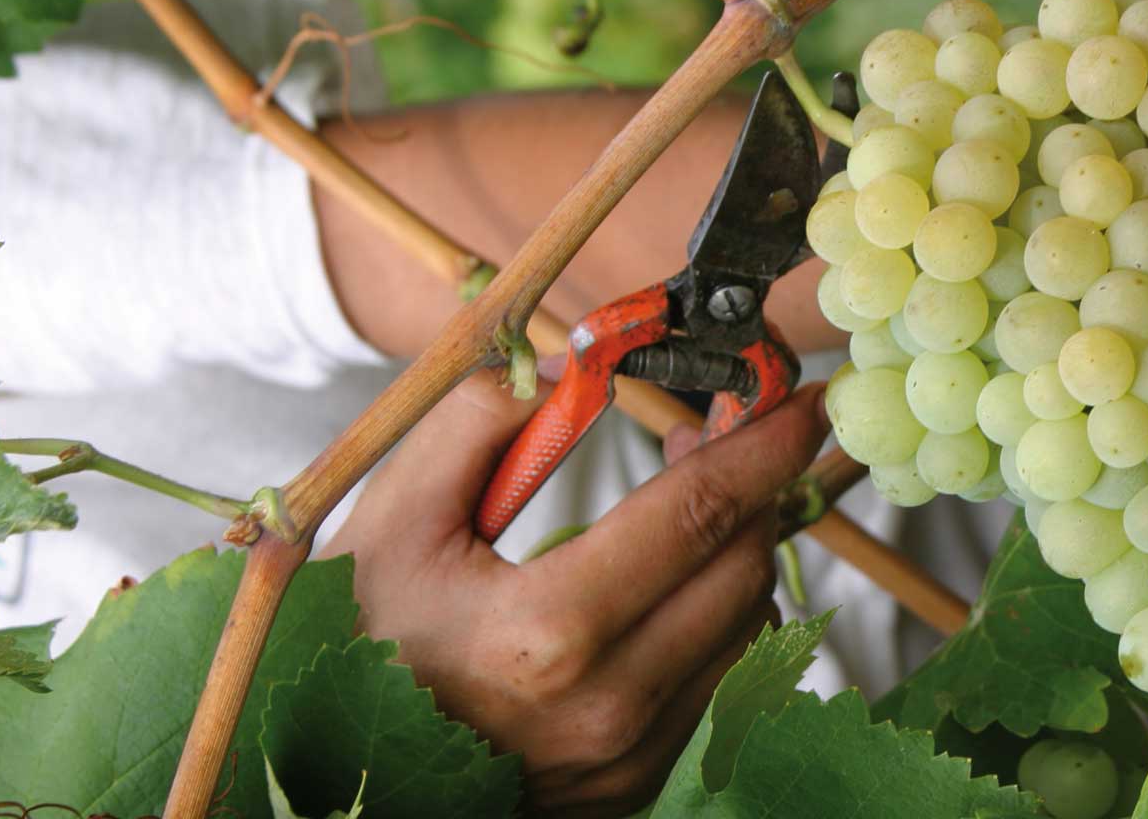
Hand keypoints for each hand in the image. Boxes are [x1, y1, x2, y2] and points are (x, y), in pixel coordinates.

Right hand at [321, 375, 830, 815]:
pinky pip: (724, 679)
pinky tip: (665, 586)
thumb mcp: (393, 518)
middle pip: (741, 567)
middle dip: (750, 487)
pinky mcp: (640, 780)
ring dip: (735, 552)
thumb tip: (570, 369)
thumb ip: (478, 424)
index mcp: (549, 632)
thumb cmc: (368, 636)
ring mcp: (631, 754)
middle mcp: (608, 704)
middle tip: (712, 435)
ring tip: (679, 510)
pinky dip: (718, 617)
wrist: (341, 766)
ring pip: (747, 624)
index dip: (764, 446)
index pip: (696, 515)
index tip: (806, 402)